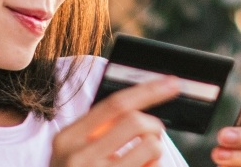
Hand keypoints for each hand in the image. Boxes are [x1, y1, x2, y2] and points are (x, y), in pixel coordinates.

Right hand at [51, 76, 179, 166]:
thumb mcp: (71, 151)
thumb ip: (96, 129)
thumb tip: (138, 104)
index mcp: (68, 139)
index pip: (114, 105)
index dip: (148, 90)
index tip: (172, 83)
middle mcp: (80, 158)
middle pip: (136, 122)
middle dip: (153, 125)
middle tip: (150, 135)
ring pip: (152, 147)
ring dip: (156, 151)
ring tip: (141, 161)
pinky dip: (154, 166)